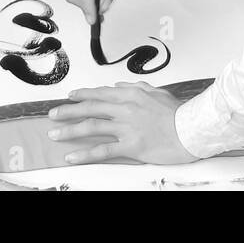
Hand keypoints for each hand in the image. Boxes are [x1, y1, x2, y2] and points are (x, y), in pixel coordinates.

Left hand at [47, 82, 197, 164]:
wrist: (191, 129)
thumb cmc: (177, 112)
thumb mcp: (156, 92)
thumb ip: (135, 87)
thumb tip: (118, 86)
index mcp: (130, 95)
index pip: (99, 94)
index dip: (82, 95)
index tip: (69, 97)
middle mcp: (124, 109)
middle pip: (89, 108)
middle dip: (68, 111)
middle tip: (52, 115)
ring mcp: (126, 127)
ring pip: (91, 127)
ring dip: (70, 131)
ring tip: (54, 135)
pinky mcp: (131, 146)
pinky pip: (103, 150)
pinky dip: (85, 153)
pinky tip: (72, 156)